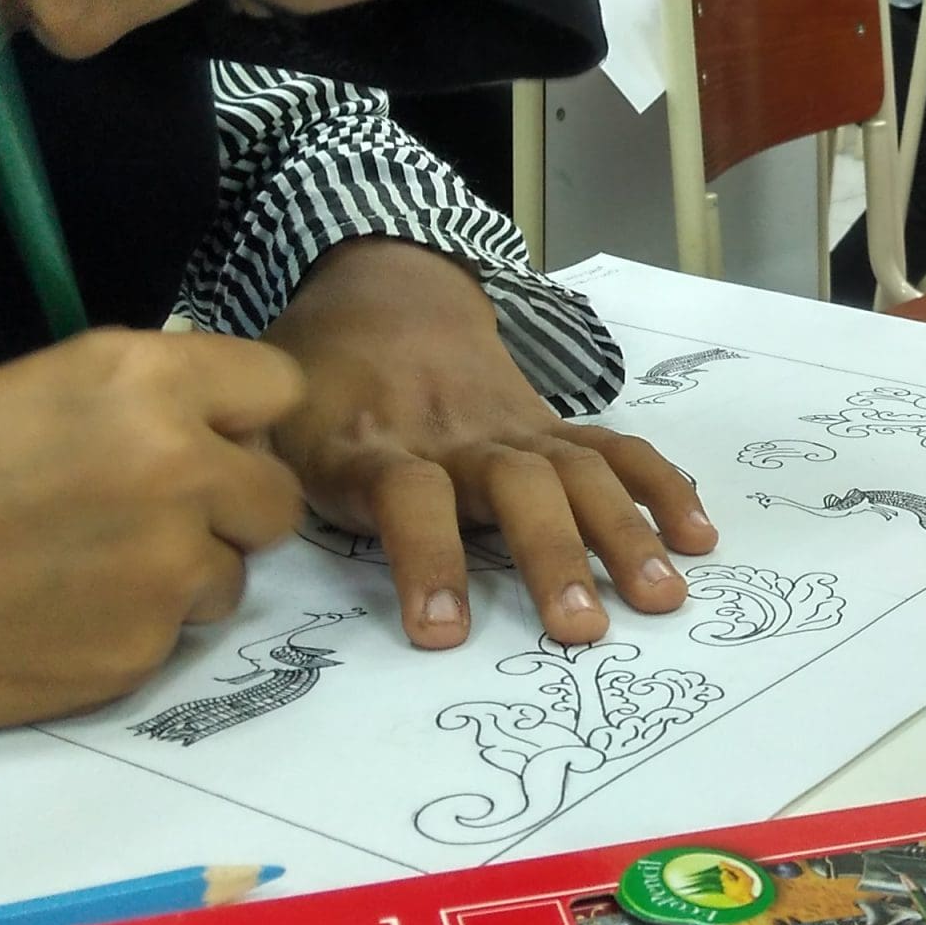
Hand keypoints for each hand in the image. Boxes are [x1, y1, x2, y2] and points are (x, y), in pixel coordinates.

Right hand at [0, 332, 303, 748]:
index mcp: (146, 381)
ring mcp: (167, 567)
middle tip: (153, 517)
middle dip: (228, 507)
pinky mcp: (141, 651)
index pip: (277, 389)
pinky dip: (132, 630)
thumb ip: (141, 401)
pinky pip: (175, 635)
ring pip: (233, 573)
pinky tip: (57, 619)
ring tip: (86, 572)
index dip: (244, 420)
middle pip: (275, 495)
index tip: (211, 439)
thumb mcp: (32, 389)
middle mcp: (179, 466)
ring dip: (185, 574)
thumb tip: (215, 425)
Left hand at [262, 239, 715, 650]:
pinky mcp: (552, 427)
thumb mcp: (264, 421)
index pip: (408, 498)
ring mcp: (515, 429)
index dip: (427, 558)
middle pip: (514, 488)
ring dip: (624, 532)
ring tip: (660, 595)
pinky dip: (661, 487)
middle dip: (551, 555)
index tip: (442, 632)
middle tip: (580, 627)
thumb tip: (226, 542)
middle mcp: (457, 437)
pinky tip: (699, 535)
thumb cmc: (315, 384)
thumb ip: (251, 477)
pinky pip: (615, 450)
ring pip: (577, 472)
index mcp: (377, 446)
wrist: (381, 292)